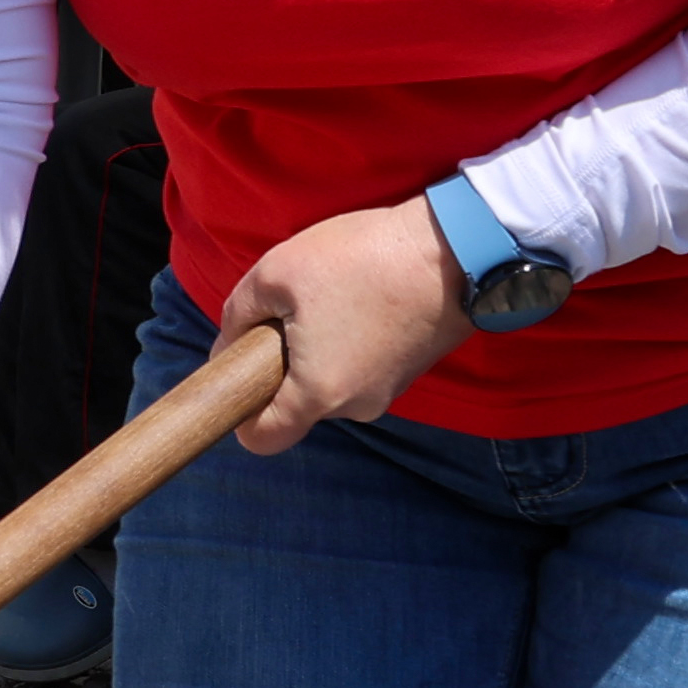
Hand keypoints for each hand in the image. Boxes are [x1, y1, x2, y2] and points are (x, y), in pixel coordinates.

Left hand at [222, 197, 475, 448]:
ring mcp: (389, 390)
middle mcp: (356, 405)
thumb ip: (237, 316)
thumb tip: (229, 343)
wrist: (458, 248)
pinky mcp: (409, 369)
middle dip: (281, 364)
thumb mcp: (275, 273)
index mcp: (319, 394)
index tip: (239, 372)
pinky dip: (348, 339)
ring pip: (329, 380)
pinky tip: (358, 297)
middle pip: (296, 402)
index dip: (240, 413)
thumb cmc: (363, 259)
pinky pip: (359, 365)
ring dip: (316, 347)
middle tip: (288, 309)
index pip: (263, 438)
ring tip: (331, 296)